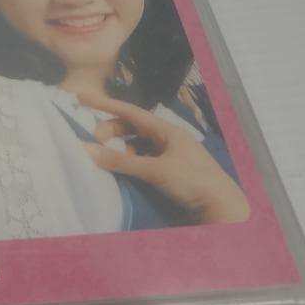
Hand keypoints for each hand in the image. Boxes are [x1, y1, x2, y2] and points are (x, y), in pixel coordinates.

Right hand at [77, 93, 249, 224]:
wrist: (222, 207)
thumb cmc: (191, 181)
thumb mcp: (154, 170)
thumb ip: (121, 161)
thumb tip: (88, 150)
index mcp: (166, 130)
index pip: (130, 111)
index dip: (104, 104)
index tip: (82, 98)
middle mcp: (168, 139)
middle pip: (132, 128)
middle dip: (111, 131)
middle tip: (95, 143)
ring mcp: (170, 154)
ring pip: (137, 145)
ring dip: (121, 149)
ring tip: (110, 160)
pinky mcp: (172, 171)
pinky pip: (144, 159)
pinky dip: (130, 161)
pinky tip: (125, 170)